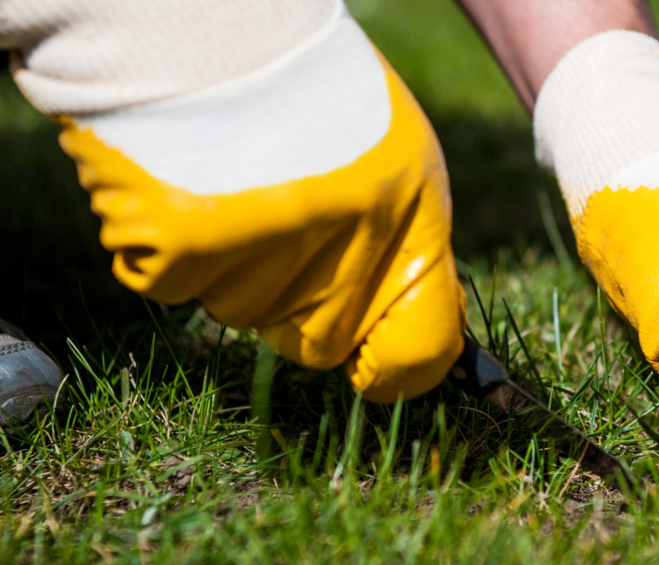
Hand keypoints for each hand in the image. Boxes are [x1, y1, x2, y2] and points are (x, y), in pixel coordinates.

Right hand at [54, 11, 464, 402]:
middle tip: (285, 226)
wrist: (208, 24)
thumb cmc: (316, 92)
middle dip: (305, 304)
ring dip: (236, 266)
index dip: (397, 370)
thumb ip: (413, 251)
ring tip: (235, 183)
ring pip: (242, 315)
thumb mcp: (400, 161)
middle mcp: (337, 249)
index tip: (378, 363)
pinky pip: (175, 287)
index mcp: (405, 221)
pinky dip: (173, 248)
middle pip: (318, 346)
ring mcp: (257, 255)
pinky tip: (186, 185)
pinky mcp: (178, 252)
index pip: (417, 354)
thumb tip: (419, 345)